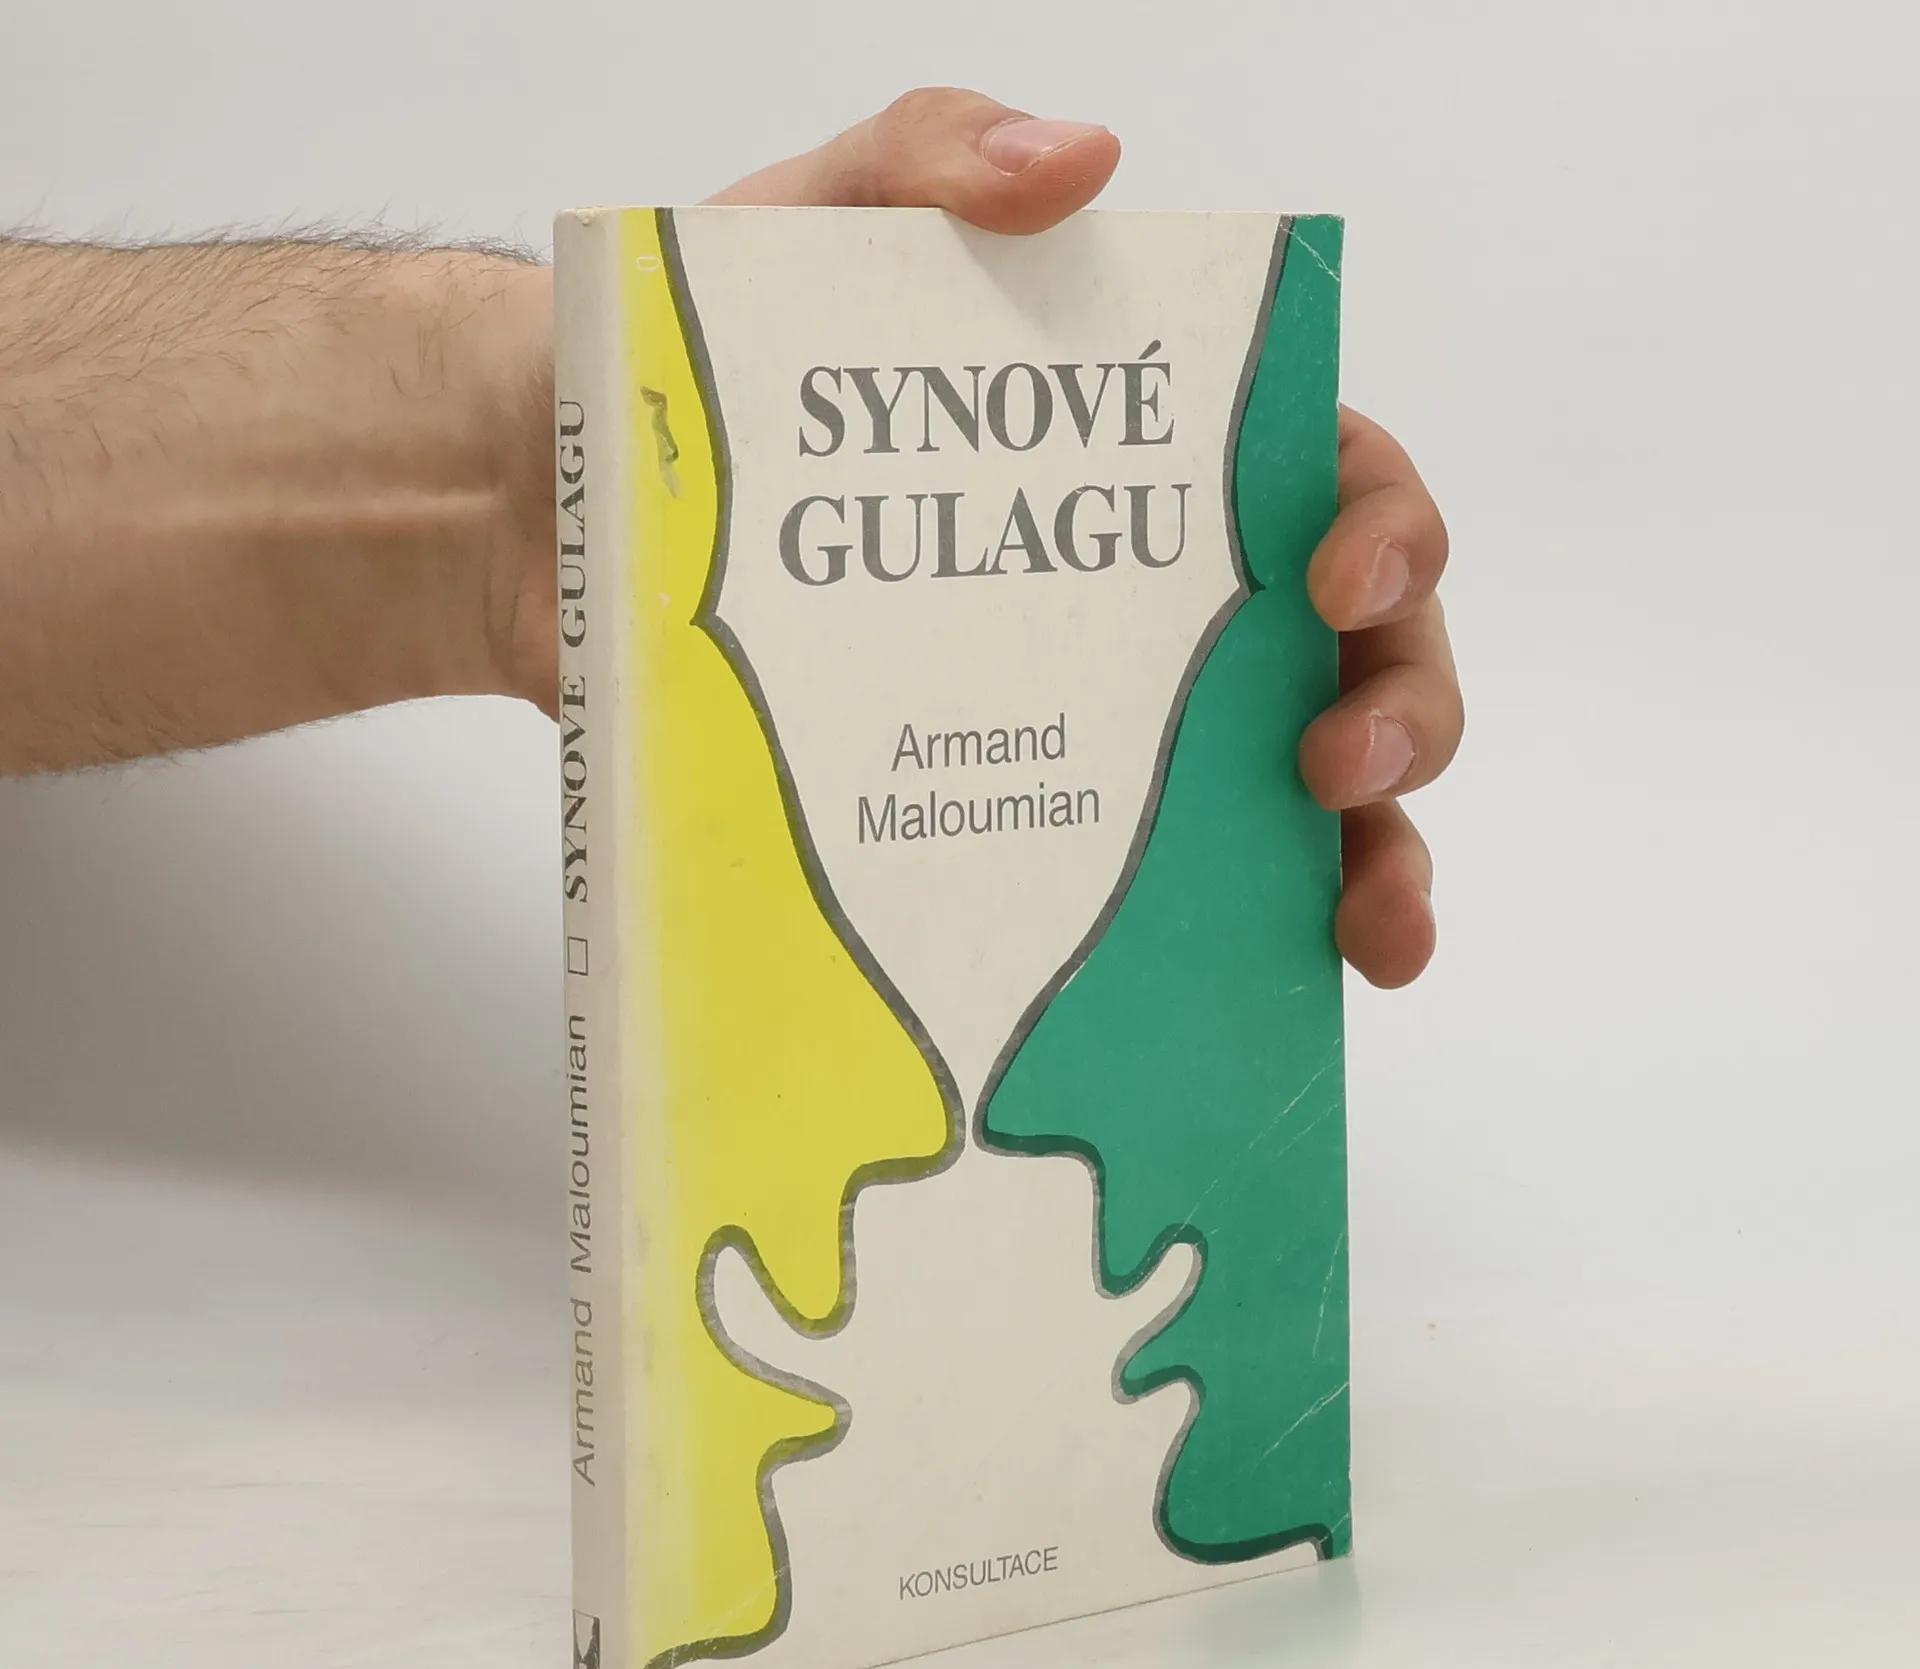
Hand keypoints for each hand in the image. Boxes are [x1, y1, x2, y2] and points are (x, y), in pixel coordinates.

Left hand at [697, 89, 1460, 988]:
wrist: (551, 513)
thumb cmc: (699, 366)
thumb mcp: (807, 225)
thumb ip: (932, 158)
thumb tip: (1084, 161)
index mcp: (1146, 453)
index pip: (1334, 477)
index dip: (1386, 527)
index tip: (1337, 583)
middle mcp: (1150, 594)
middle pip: (1360, 654)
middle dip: (1404, 711)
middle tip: (1341, 768)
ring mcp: (1096, 721)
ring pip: (1296, 800)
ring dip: (1371, 861)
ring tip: (1373, 924)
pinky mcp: (1017, 822)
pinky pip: (1156, 897)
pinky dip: (1232, 948)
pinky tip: (1261, 998)